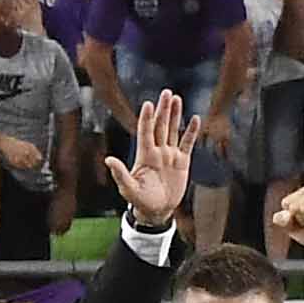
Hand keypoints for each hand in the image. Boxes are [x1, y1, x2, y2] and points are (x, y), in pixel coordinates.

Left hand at [101, 90, 193, 228]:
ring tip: (177, 99)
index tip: (148, 104)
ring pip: (173, 130)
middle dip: (163, 109)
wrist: (156, 210)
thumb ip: (120, 173)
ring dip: (175, 115)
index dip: (147, 118)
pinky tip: (195, 119)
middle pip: (160, 126)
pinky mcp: (182, 162)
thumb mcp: (129, 188)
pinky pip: (187, 143)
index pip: (146, 132)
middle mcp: (157, 151)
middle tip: (166, 92)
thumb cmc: (140, 200)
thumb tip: (108, 159)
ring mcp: (170, 155)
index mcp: (145, 155)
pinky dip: (191, 132)